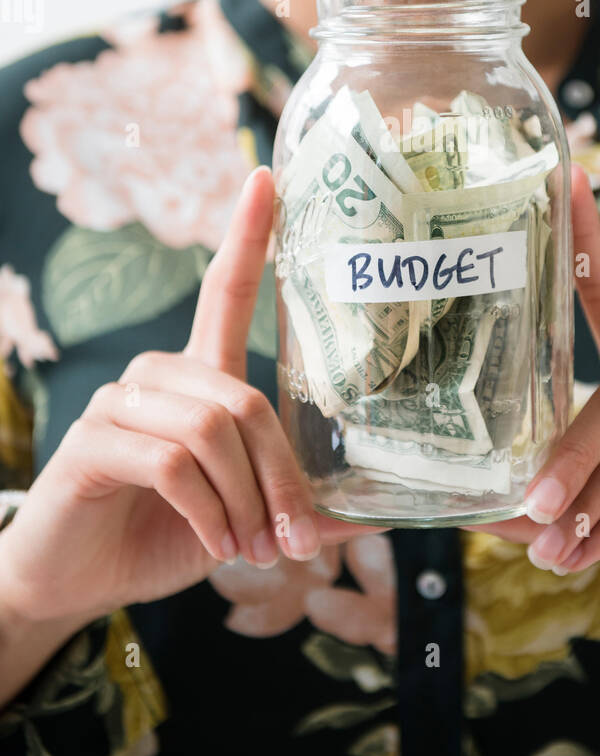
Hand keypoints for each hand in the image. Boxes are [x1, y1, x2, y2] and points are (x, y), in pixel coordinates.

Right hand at [0, 166, 381, 625]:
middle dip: (279, 478)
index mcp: (197, 376)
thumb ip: (291, 504)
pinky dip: (206, 510)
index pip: (223, 290)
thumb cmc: (161, 534)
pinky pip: (170, 461)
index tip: (266, 177)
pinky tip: (214, 542)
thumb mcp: (239, 518)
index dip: (246, 235)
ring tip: (252, 548)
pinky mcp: (91, 440)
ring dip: (243, 499)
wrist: (76, 578)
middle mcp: (157, 374)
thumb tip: (367, 513)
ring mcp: (118, 402)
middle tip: (293, 540)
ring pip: (210, 430)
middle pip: (243, 398)